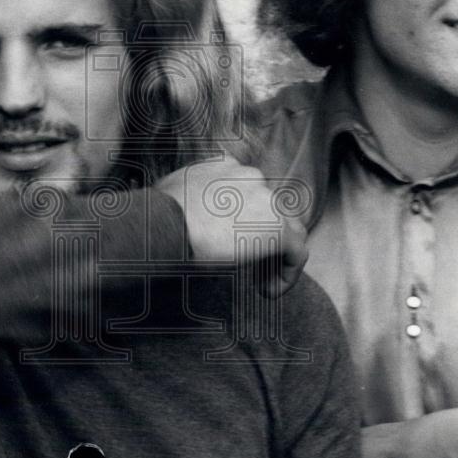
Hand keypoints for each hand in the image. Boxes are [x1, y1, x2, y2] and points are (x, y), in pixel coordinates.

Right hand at [156, 155, 308, 296]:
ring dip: (278, 256)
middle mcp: (251, 176)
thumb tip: (182, 210)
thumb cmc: (159, 215)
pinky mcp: (278, 228)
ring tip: (261, 282)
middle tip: (249, 265)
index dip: (245, 218)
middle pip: (271, 209)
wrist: (166, 225)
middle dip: (263, 237)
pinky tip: (268, 292)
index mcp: (227, 165)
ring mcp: (268, 200)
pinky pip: (297, 253)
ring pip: (290, 229)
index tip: (232, 242)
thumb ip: (189, 194)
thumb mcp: (171, 190)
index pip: (250, 189)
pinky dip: (288, 274)